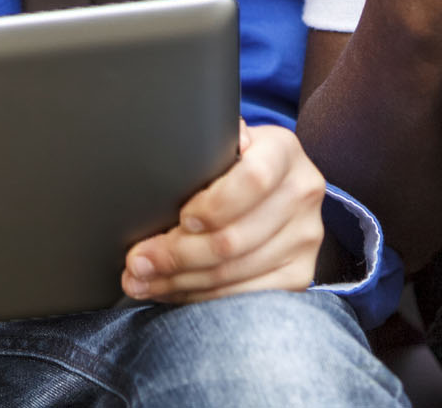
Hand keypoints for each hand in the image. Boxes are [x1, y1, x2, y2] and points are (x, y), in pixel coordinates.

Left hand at [119, 123, 325, 301]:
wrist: (275, 187)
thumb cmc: (234, 163)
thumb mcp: (224, 143)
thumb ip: (205, 148)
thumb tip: (174, 159)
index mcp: (282, 151)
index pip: (253, 179)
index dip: (214, 205)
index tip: (181, 218)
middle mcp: (301, 193)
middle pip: (235, 237)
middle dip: (176, 254)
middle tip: (137, 262)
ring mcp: (304, 238)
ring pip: (233, 272)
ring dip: (180, 281)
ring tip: (142, 281)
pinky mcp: (299, 274)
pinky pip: (244, 296)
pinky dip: (201, 298)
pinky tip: (172, 292)